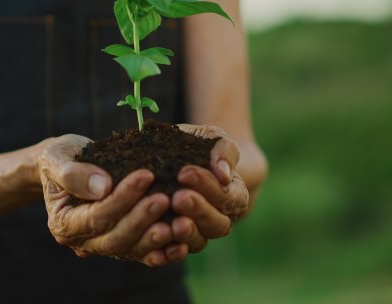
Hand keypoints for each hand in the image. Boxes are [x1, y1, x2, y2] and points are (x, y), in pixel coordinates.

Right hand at [38, 134, 174, 265]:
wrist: (68, 166)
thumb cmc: (62, 158)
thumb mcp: (58, 157)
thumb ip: (73, 173)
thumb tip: (102, 187)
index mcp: (64, 224)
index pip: (97, 217)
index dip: (122, 199)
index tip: (146, 175)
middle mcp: (84, 242)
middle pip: (116, 239)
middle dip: (142, 220)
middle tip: (165, 199)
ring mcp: (104, 246)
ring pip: (132, 250)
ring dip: (156, 239)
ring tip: (180, 222)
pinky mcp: (124, 243)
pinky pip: (144, 254)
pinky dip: (164, 251)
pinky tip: (183, 242)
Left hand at [162, 124, 248, 261]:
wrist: (181, 160)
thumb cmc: (201, 147)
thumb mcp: (214, 139)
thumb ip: (224, 151)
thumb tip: (224, 173)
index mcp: (234, 196)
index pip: (226, 196)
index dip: (207, 186)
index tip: (185, 172)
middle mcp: (219, 219)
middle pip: (216, 223)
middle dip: (198, 210)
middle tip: (178, 198)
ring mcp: (198, 233)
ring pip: (199, 242)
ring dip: (187, 234)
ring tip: (172, 223)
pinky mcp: (177, 243)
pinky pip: (175, 253)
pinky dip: (168, 252)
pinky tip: (158, 245)